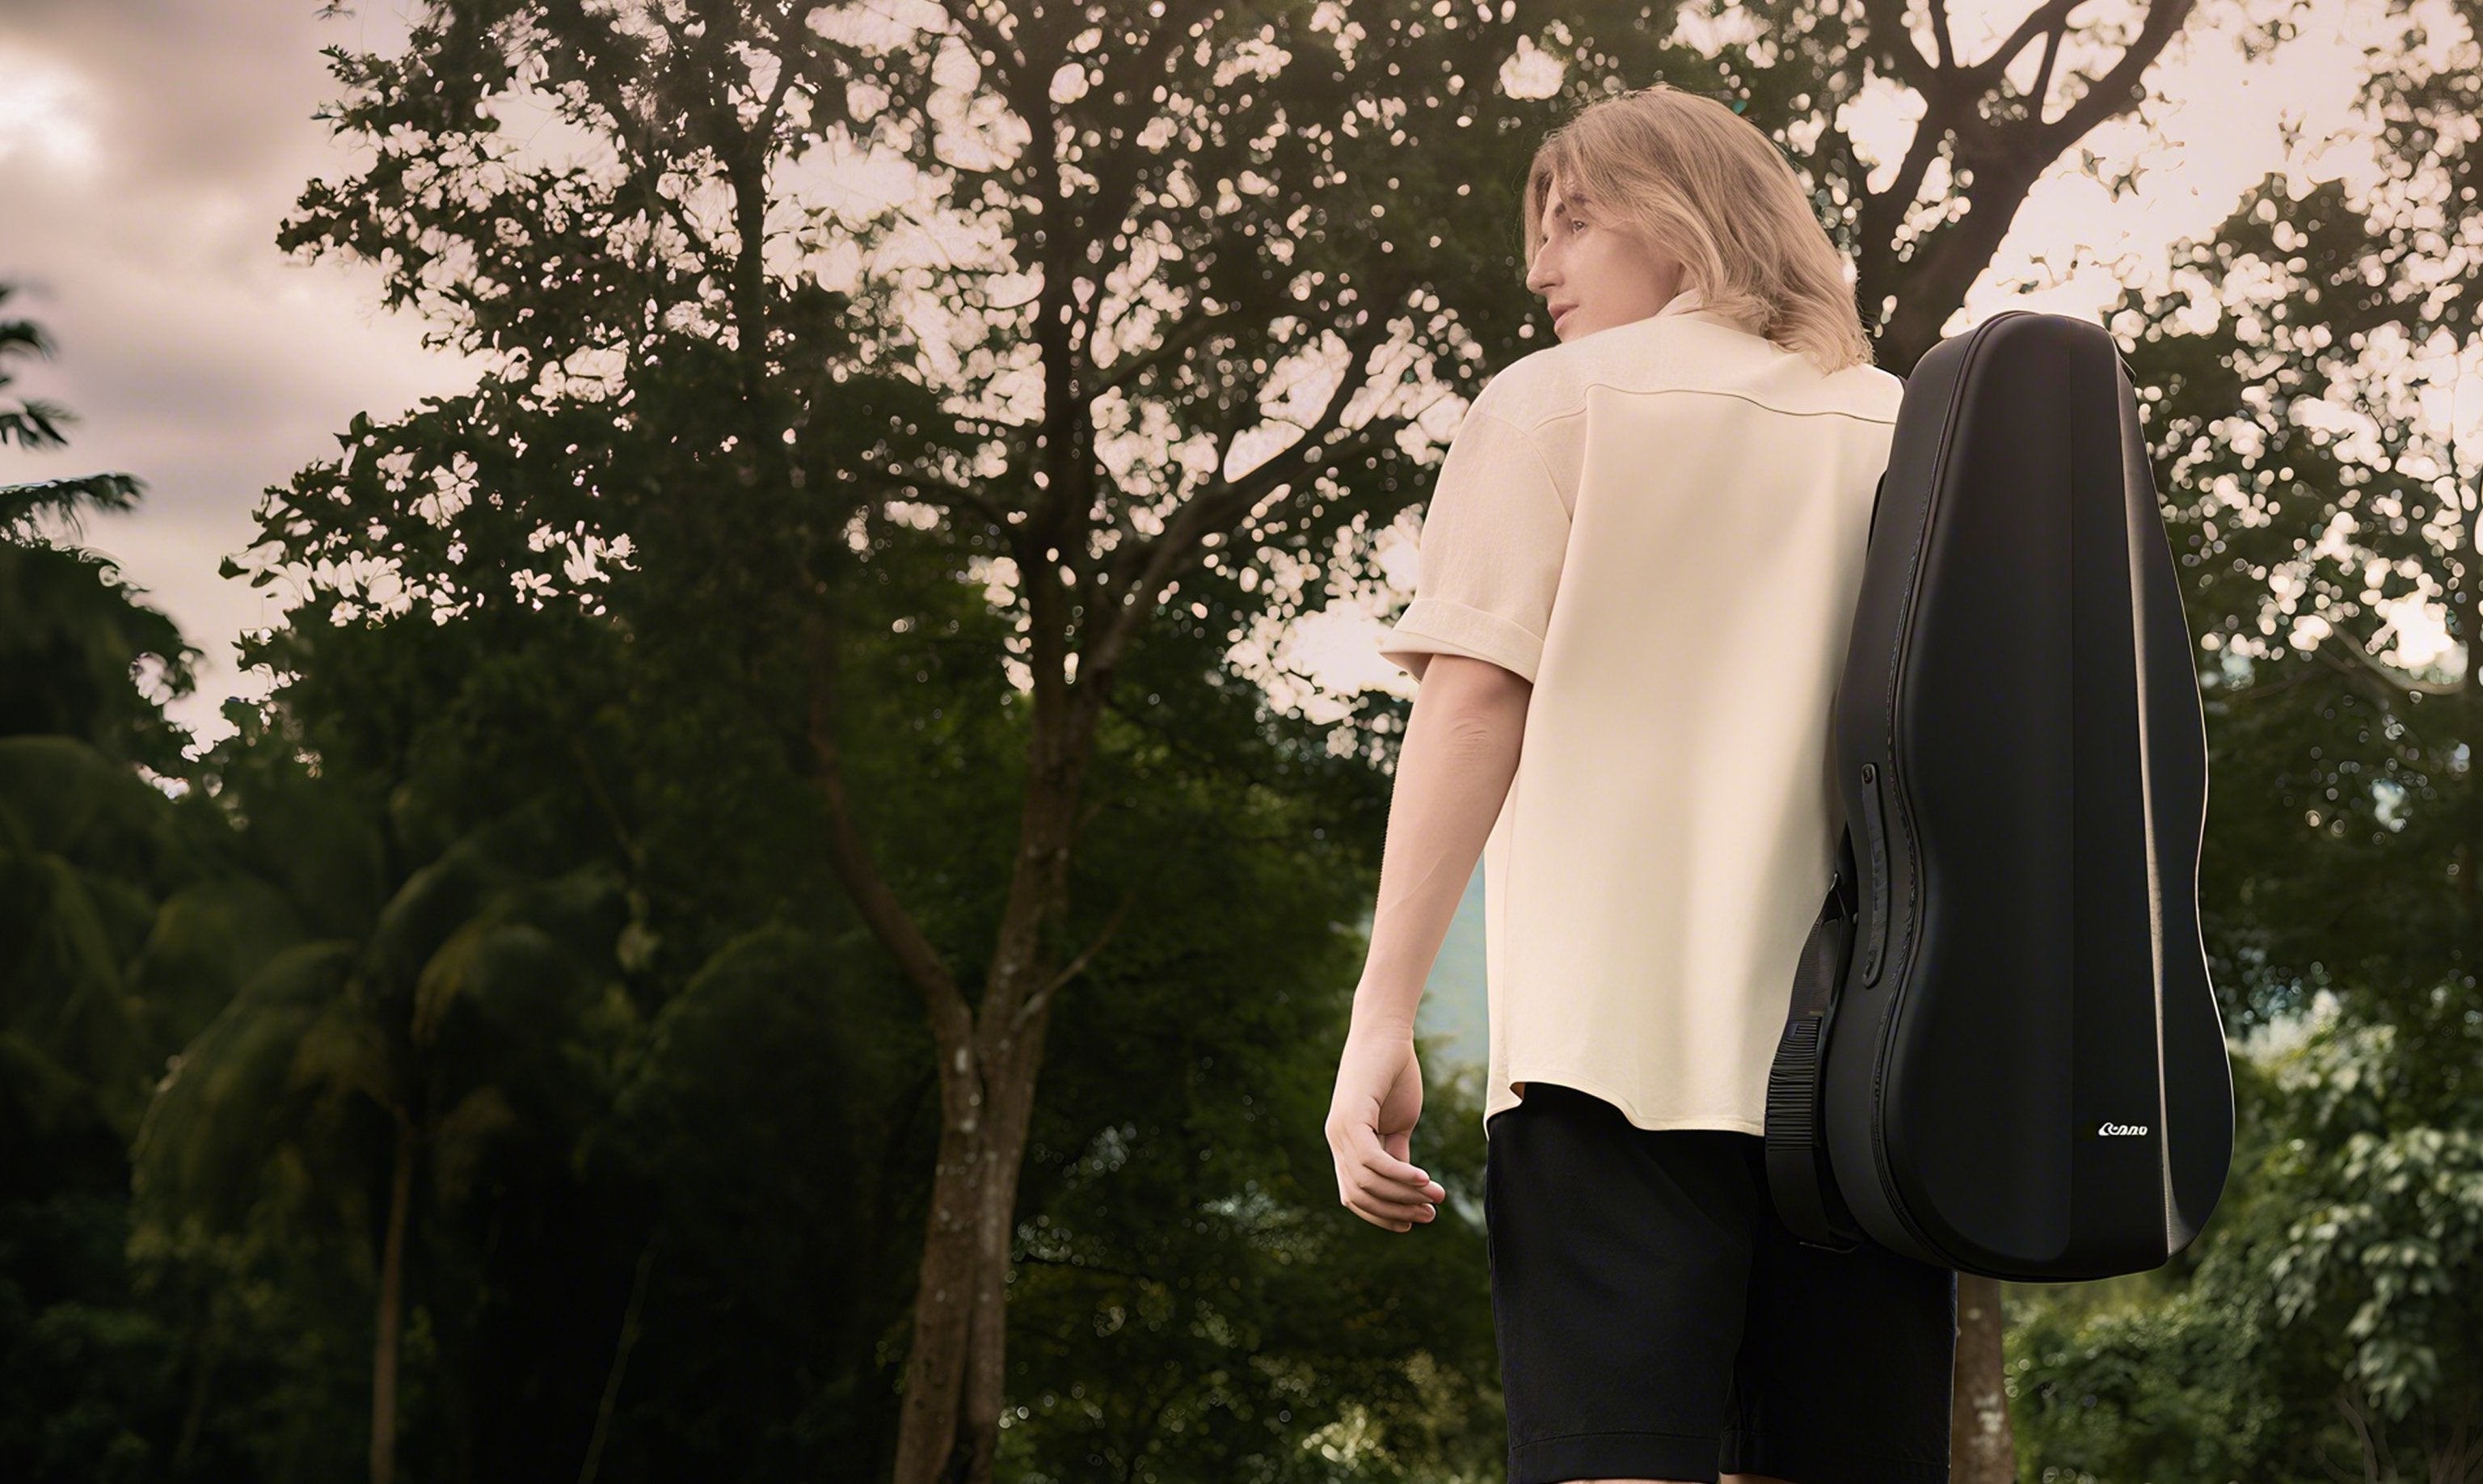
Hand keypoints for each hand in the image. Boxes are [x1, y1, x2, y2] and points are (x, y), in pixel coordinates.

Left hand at [1326, 1025, 1446, 1231]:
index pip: (1355, 1195)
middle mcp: (1336, 1140)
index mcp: (1345, 1144)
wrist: (1386, 1034)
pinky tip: (1423, 1181)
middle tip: (1430, 1215)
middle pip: (1361, 1195)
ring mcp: (1340, 1130)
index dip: (1382, 1214)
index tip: (1412, 1221)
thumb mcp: (1398, 1122)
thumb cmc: (1393, 1073)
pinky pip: (1373, 1161)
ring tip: (1434, 1199)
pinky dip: (1399, 1175)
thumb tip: (1406, 1185)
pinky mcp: (1350, 1119)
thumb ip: (1396, 1153)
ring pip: (1367, 1182)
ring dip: (1403, 1196)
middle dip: (1396, 1210)